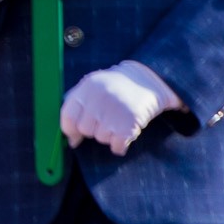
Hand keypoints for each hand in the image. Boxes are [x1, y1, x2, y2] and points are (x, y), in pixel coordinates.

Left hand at [60, 64, 174, 155]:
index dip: (71, 130)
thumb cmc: (120, 86)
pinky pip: (117, 145)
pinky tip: (127, 132)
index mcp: (88, 87)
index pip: (68, 117)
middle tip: (109, 119)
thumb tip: (72, 140)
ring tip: (121, 120)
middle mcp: (99, 97)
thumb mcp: (96, 85)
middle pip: (85, 130)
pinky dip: (121, 145)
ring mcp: (115, 110)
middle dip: (95, 129)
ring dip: (111, 135)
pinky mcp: (130, 122)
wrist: (154, 77)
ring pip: (102, 138)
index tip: (76, 136)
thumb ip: (79, 106)